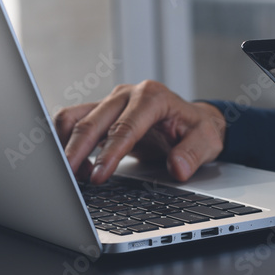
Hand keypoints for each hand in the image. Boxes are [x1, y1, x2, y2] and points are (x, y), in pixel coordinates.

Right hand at [54, 81, 226, 184]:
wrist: (190, 120)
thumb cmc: (196, 129)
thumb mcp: (207, 141)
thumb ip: (193, 154)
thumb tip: (177, 168)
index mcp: (152, 97)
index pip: (125, 127)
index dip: (110, 153)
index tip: (99, 176)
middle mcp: (127, 95)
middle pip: (92, 121)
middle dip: (77, 151)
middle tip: (70, 179)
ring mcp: (111, 102)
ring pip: (74, 118)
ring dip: (67, 145)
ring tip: (74, 174)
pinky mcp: (100, 112)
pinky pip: (73, 122)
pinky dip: (66, 142)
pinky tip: (76, 165)